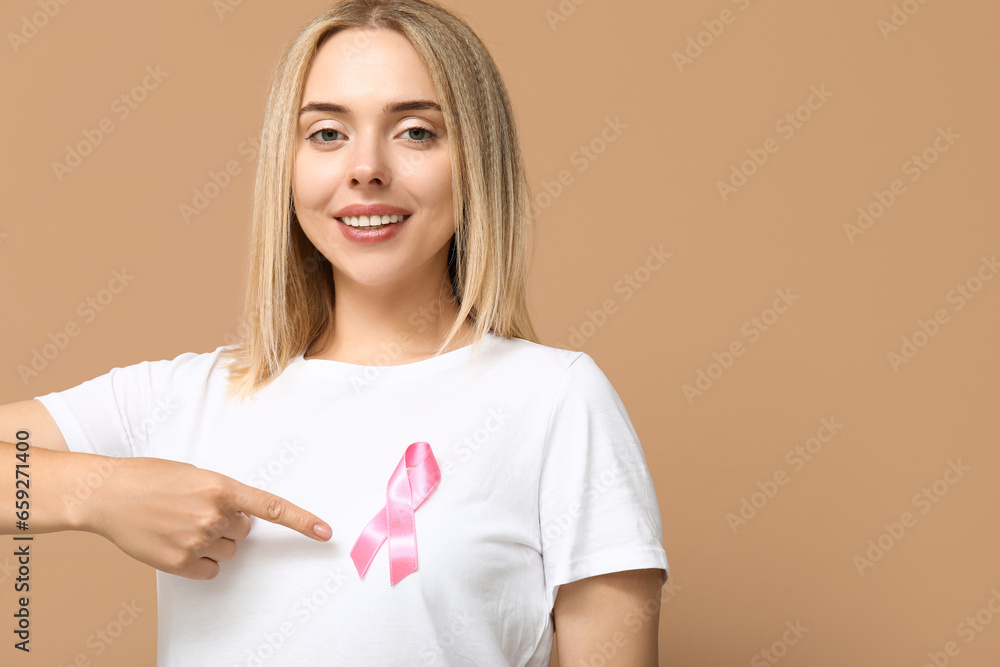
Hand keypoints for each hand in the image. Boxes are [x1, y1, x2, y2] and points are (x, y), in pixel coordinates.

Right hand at [75, 456, 331, 579]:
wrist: (107, 493)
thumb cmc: (151, 478)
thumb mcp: (194, 475)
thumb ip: (224, 495)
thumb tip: (244, 520)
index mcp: (221, 487)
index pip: (271, 507)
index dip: (301, 521)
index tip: (325, 532)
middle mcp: (213, 514)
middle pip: (244, 533)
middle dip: (228, 524)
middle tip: (195, 510)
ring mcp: (196, 538)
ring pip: (228, 551)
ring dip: (213, 541)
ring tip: (181, 523)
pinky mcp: (179, 561)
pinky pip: (210, 569)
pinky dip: (200, 561)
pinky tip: (177, 543)